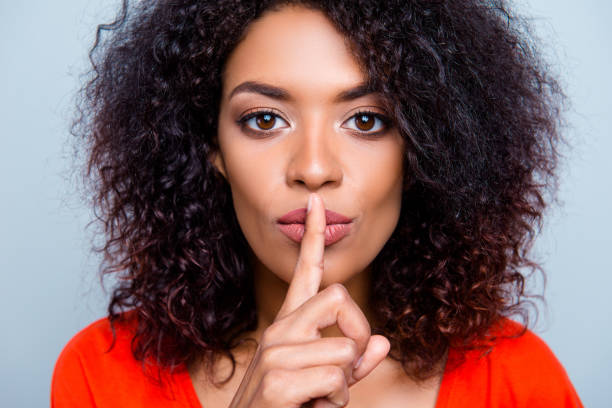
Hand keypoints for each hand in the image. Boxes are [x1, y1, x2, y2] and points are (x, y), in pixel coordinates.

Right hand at [228, 193, 389, 407]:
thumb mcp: (325, 383)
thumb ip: (353, 363)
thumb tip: (383, 343)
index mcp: (289, 325)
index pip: (305, 271)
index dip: (313, 236)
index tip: (317, 202)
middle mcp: (279, 330)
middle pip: (340, 297)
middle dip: (357, 335)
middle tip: (344, 368)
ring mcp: (275, 353)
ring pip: (346, 348)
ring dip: (344, 383)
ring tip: (318, 399)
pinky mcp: (277, 380)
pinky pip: (337, 378)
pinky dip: (336, 402)